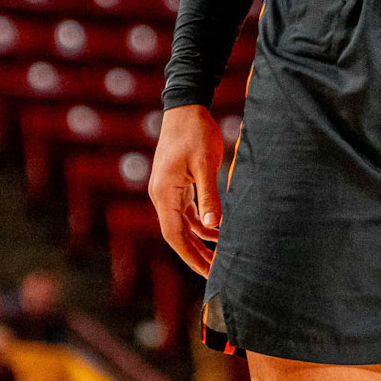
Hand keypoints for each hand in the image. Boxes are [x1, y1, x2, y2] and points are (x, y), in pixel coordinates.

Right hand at [149, 105, 227, 275]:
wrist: (186, 106)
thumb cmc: (196, 132)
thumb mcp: (205, 165)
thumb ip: (209, 196)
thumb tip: (215, 226)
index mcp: (164, 193)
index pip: (174, 235)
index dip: (191, 257)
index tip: (208, 273)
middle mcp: (160, 195)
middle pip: (177, 235)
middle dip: (196, 255)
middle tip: (218, 274)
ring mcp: (167, 190)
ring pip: (182, 225)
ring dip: (200, 242)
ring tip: (220, 258)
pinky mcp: (176, 184)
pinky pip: (186, 212)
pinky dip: (201, 224)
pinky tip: (218, 231)